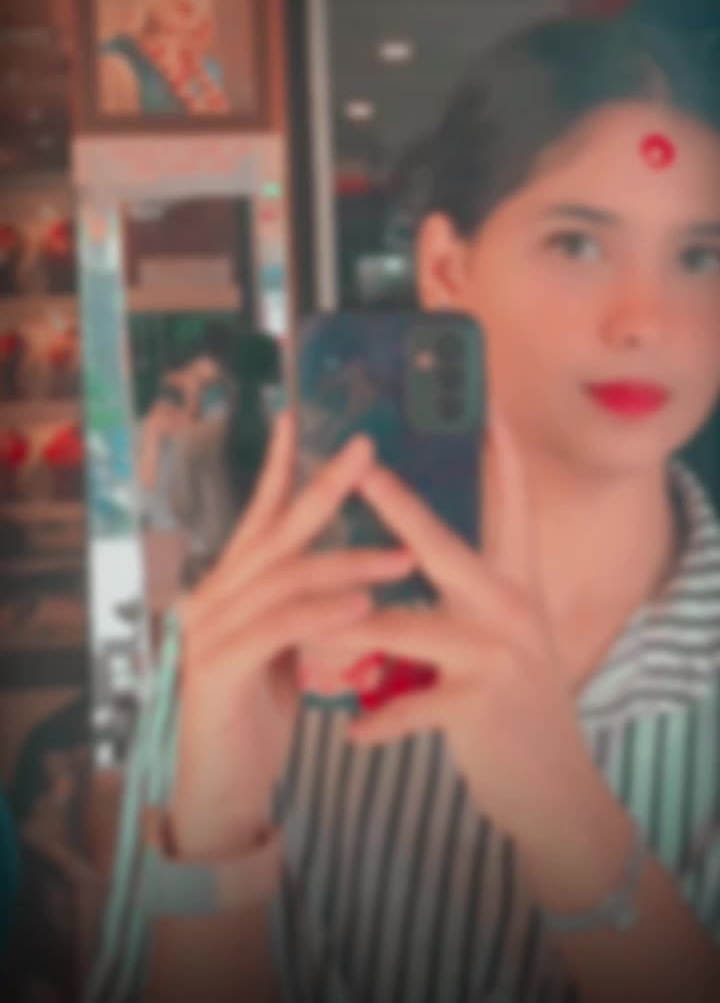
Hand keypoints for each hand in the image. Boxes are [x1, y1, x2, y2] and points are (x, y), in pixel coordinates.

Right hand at [170, 411, 414, 861]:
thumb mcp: (287, 647)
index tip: (301, 418)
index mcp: (233, 586)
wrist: (218, 789)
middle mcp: (214, 597)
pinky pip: (277, 628)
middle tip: (367, 448)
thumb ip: (304, 605)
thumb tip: (352, 571)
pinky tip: (361, 607)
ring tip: (402, 557)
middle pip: (274, 530)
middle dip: (322, 487)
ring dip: (346, 562)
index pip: (260, 516)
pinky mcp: (216, 670)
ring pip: (284, 577)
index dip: (281, 467)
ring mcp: (209, 631)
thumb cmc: (258, 712)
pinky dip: (321, 613)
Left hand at [326, 407, 616, 882]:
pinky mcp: (480, 705)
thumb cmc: (515, 703)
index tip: (486, 411)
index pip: (511, 510)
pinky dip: (378, 721)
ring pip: (406, 628)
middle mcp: (510, 609)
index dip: (503, 460)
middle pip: (446, 546)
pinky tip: (351, 731)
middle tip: (362, 467)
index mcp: (516, 586)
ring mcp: (497, 655)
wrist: (554, 786)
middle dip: (400, 506)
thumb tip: (423, 552)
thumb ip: (475, 593)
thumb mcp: (508, 637)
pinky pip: (412, 706)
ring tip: (300, 626)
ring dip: (347, 628)